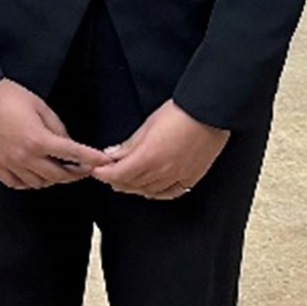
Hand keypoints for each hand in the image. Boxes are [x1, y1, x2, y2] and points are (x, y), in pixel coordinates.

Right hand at [0, 78, 114, 190]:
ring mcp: (8, 163)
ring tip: (60, 170)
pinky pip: (16, 184)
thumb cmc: (7, 95)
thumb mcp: (40, 106)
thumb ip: (57, 127)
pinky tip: (35, 175)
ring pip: (38, 184)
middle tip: (84, 169)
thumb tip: (67, 143)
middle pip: (58, 175)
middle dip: (75, 174)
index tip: (102, 161)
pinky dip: (29, 183)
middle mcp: (24, 156)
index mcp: (38, 140)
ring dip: (53, 179)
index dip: (91, 159)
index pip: (73, 154)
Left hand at [91, 100, 229, 199]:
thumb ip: (130, 144)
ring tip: (125, 181)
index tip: (97, 170)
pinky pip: (170, 193)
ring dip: (134, 187)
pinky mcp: (192, 177)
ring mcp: (178, 176)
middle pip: (132, 184)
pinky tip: (150, 190)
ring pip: (149, 191)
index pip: (119, 174)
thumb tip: (113, 154)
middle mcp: (162, 172)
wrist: (209, 112)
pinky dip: (157, 193)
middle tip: (108, 175)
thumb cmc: (180, 113)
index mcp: (148, 157)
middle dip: (116, 180)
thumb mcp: (148, 124)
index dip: (104, 174)